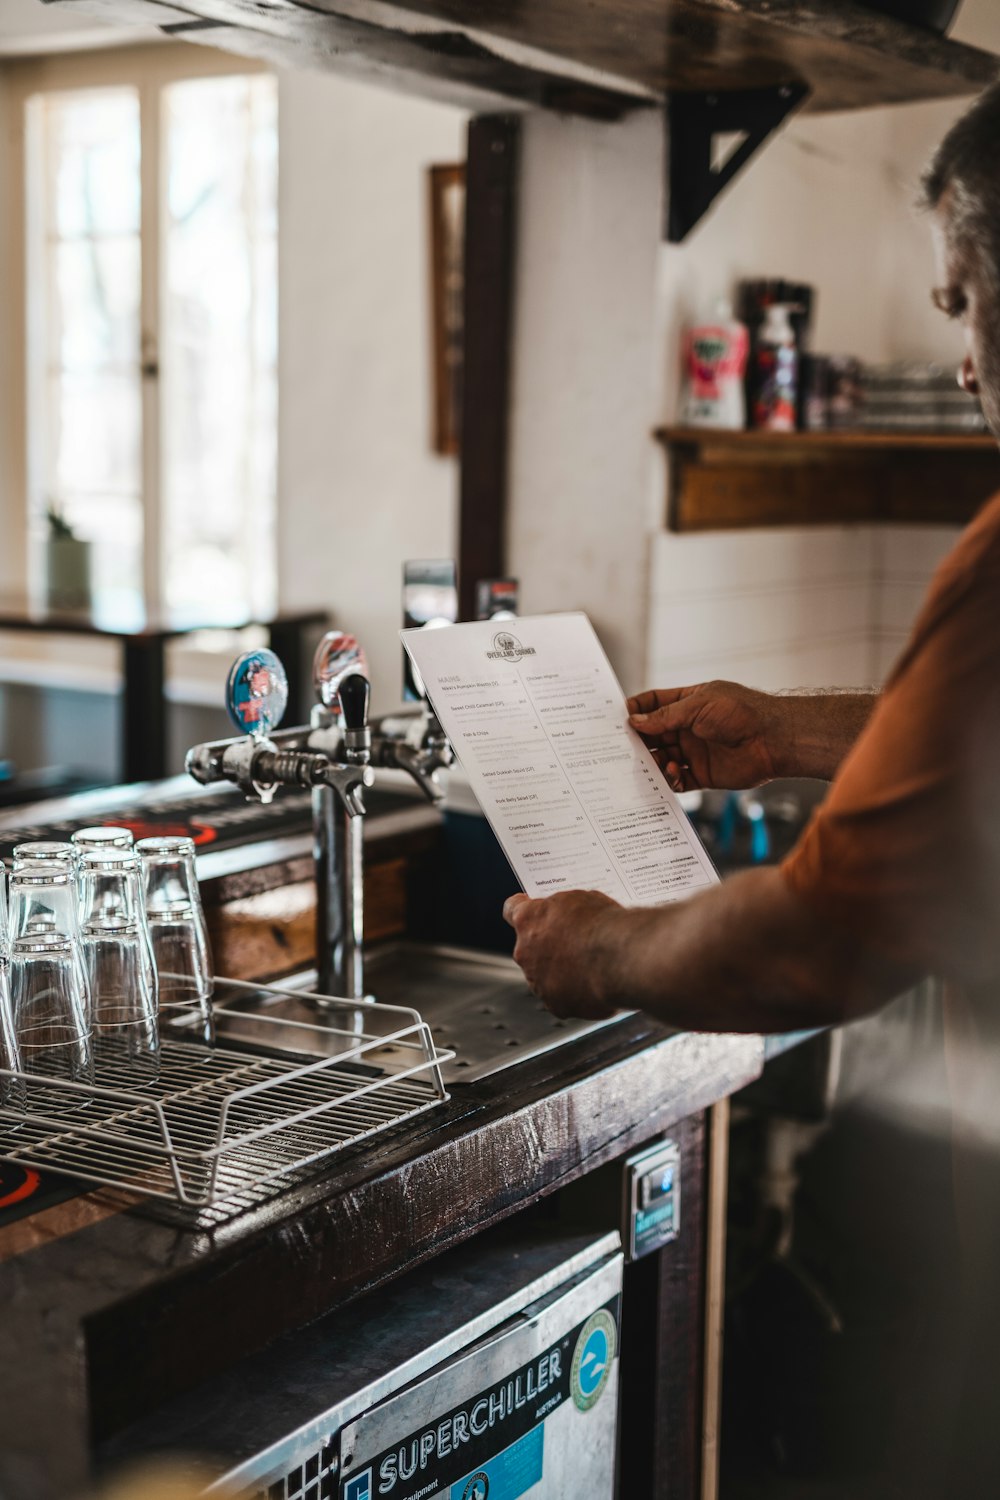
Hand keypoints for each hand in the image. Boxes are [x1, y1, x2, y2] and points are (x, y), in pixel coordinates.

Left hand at [503, 890, 623, 1018]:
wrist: (621, 958)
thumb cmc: (603, 925)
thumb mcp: (583, 900)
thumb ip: (566, 911)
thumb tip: (570, 919)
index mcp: (528, 919)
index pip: (512, 909)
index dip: (525, 910)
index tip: (534, 911)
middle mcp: (525, 952)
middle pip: (530, 948)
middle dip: (549, 946)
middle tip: (575, 944)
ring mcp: (538, 982)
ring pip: (545, 977)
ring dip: (562, 973)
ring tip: (592, 967)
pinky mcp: (556, 1006)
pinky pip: (563, 999)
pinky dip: (577, 994)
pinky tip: (596, 985)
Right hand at [627, 681, 783, 791]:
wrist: (773, 740)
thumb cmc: (742, 712)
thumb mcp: (698, 706)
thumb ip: (665, 716)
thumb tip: (635, 720)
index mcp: (688, 703)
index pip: (654, 705)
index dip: (636, 710)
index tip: (618, 718)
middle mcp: (689, 728)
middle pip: (653, 734)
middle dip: (637, 740)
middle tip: (621, 747)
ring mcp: (695, 751)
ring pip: (662, 758)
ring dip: (652, 761)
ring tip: (650, 763)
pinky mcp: (703, 774)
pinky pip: (678, 780)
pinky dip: (669, 779)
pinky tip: (671, 773)